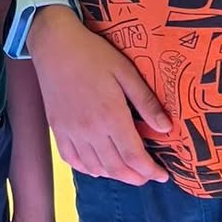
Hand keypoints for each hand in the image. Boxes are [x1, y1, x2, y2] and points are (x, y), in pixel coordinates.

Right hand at [28, 6, 171, 184]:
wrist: (54, 44)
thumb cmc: (93, 53)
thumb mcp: (126, 72)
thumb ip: (146, 102)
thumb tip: (167, 128)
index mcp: (111, 116)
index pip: (134, 157)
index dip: (150, 171)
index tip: (162, 175)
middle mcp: (90, 130)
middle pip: (116, 168)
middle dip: (136, 177)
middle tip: (148, 175)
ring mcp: (71, 132)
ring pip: (95, 168)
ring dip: (114, 175)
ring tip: (127, 171)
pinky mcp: (57, 129)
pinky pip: (72, 160)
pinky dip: (88, 169)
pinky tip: (98, 165)